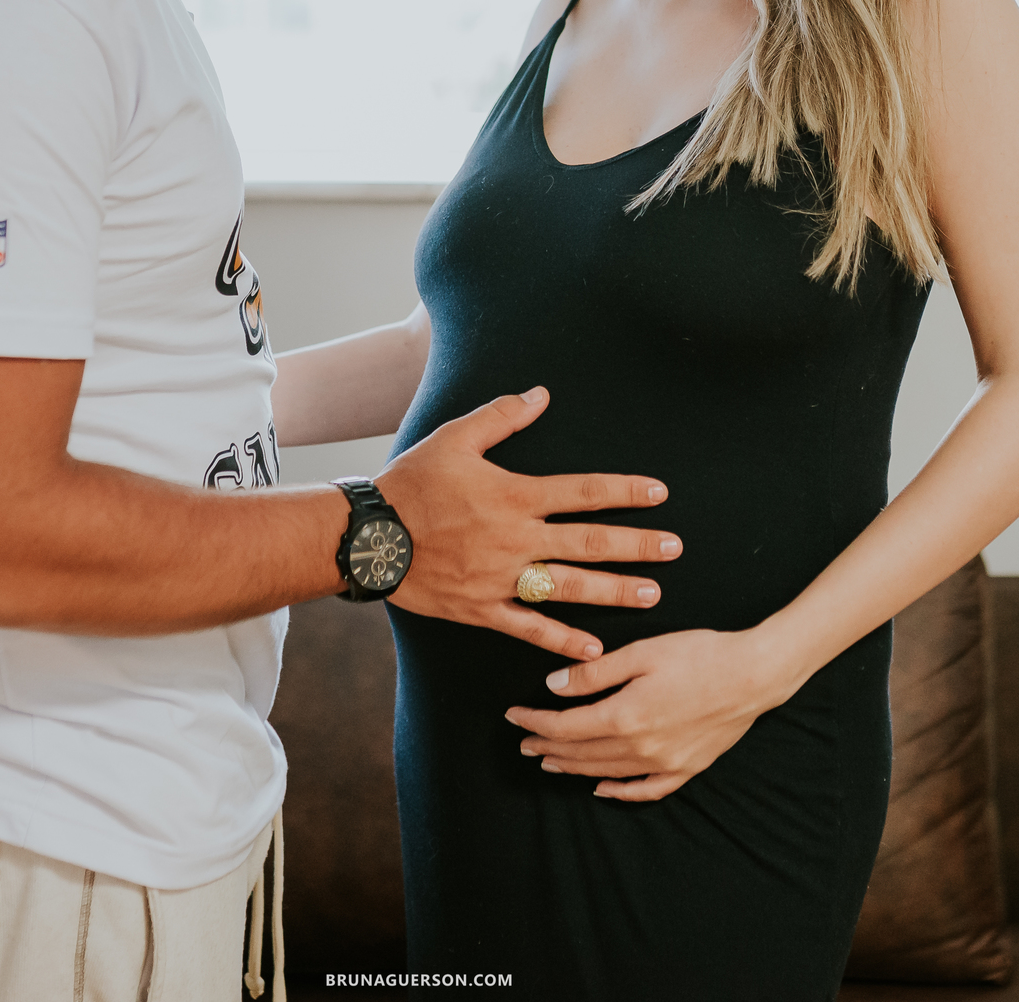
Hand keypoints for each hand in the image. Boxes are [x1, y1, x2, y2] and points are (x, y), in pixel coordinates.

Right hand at [376, 386, 680, 663]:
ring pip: (569, 587)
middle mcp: (516, 539)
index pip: (583, 491)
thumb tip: (541, 394)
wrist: (369, 535)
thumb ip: (502, 416)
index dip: (624, 491)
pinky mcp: (483, 608)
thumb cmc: (412, 481)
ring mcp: (501, 578)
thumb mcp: (455, 437)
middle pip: (588, 542)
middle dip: (635, 545)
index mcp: (514, 495)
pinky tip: (595, 650)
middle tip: (674, 549)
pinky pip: (530, 628)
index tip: (658, 493)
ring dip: (613, 591)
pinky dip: (563, 640)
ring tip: (652, 594)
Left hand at [504, 626, 788, 798]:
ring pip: (606, 773)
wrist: (754, 674)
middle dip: (548, 746)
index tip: (513, 717)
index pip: (565, 727)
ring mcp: (665, 764)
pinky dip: (620, 792)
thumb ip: (595, 673)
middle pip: (581, 753)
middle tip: (523, 742)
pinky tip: (604, 789)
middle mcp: (641, 748)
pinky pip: (645, 790)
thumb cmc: (698, 655)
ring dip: (574, 768)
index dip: (535, 723)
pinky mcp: (687, 769)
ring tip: (551, 762)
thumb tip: (554, 686)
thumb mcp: (641, 652)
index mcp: (625, 716)